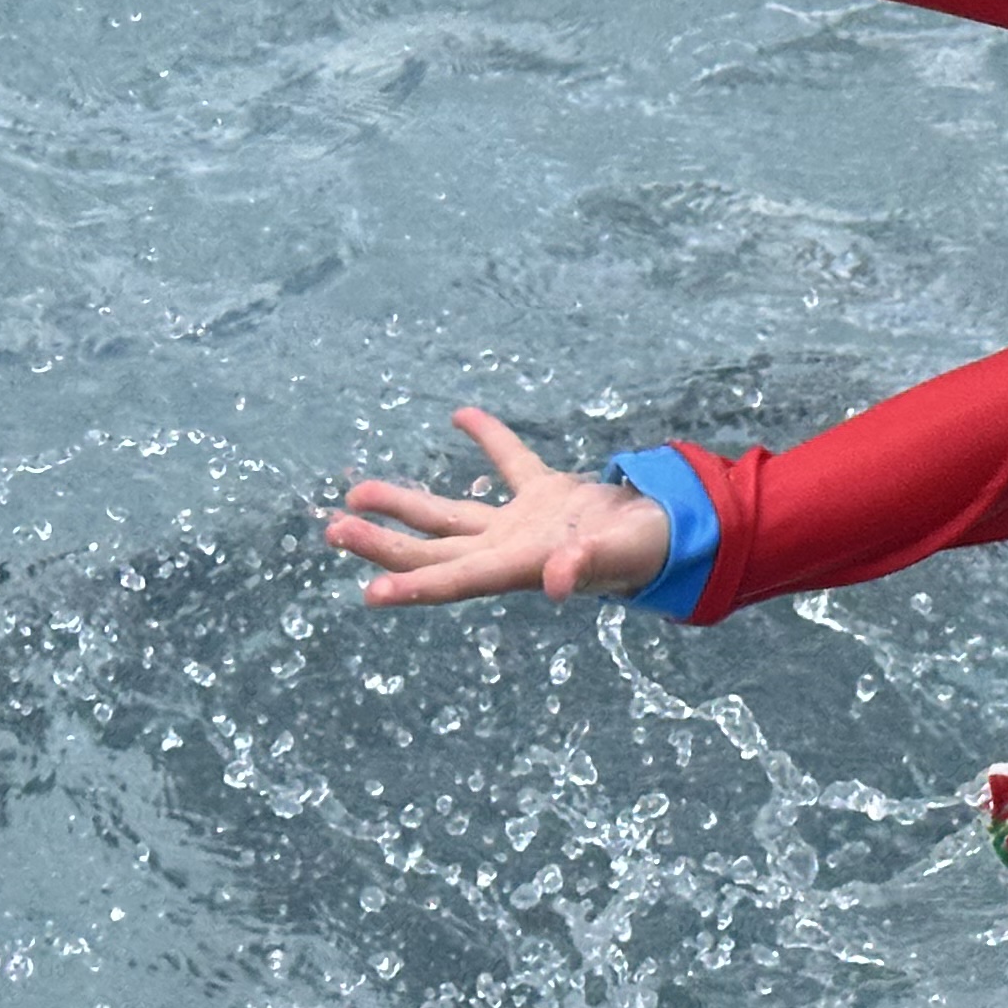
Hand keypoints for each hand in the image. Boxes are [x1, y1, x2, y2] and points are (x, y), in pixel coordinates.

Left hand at [324, 407, 672, 606]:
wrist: (672, 536)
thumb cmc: (642, 553)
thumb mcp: (615, 557)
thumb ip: (584, 566)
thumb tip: (558, 580)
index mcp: (518, 568)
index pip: (456, 579)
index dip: (414, 586)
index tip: (370, 592)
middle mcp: (508, 552)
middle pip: (433, 551)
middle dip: (384, 544)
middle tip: (334, 530)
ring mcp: (520, 526)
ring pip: (449, 516)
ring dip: (404, 505)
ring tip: (356, 492)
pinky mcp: (543, 497)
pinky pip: (506, 463)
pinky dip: (486, 438)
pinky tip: (460, 416)